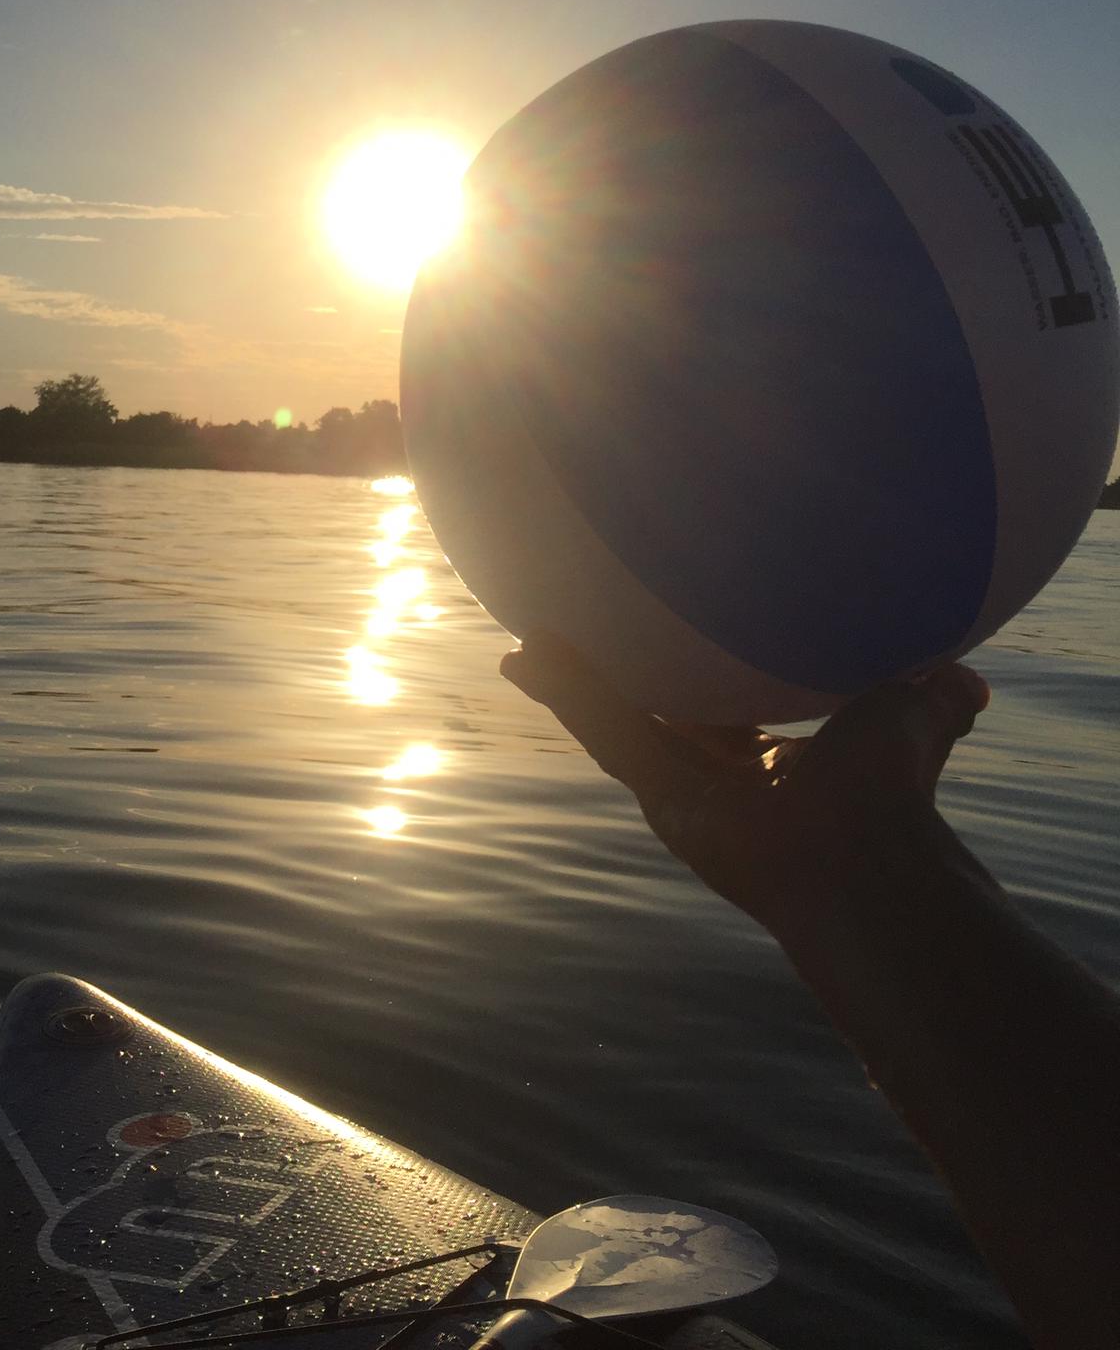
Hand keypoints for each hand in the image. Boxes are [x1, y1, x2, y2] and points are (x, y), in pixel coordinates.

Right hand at [501, 634, 989, 939]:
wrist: (870, 861)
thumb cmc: (896, 797)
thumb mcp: (908, 719)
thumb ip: (933, 696)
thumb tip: (973, 682)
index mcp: (768, 768)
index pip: (720, 715)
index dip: (695, 679)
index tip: (668, 637)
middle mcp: (719, 786)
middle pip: (651, 722)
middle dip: (612, 686)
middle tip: (565, 641)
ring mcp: (683, 797)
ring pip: (615, 727)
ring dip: (571, 686)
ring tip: (524, 646)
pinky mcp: (660, 797)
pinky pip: (606, 733)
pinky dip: (569, 694)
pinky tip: (528, 657)